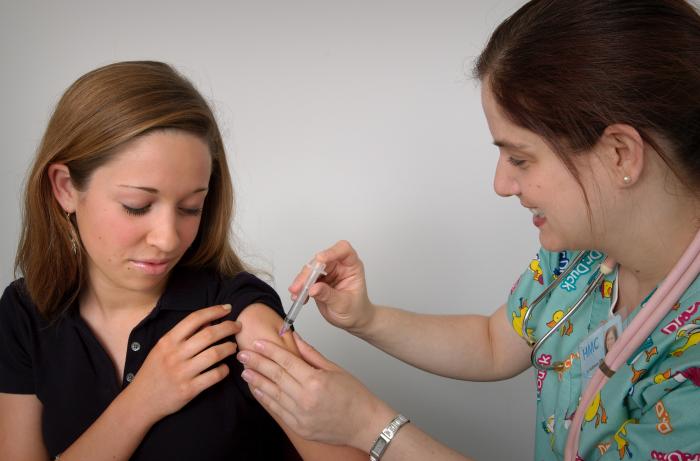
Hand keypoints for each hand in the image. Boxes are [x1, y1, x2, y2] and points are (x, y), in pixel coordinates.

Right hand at [127, 304, 239, 422]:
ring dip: (229, 348)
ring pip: (214, 354)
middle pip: (209, 334)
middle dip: (228, 327)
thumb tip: (210, 321)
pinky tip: (225, 368)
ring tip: (233, 347)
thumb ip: (184, 335)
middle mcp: (175, 355)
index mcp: (167, 341)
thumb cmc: (154, 372)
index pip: (194, 319)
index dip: (214, 311)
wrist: (141, 402)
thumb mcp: (163, 349)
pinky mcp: (189, 390)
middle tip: (238, 326)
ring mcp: (182, 373)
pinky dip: (224, 370)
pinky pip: (214, 376)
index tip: (227, 308)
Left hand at [237, 332, 394, 449]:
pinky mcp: (299, 427)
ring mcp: (300, 415)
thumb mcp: (335, 369)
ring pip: (272, 394)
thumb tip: (295, 338)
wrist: (365, 425)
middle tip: (243, 353)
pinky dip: (265, 399)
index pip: (286, 362)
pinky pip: (277, 410)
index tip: (257, 343)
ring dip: (257, 380)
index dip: (270, 351)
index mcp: (315, 382)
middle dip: (257, 363)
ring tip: (245, 370)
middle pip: (275, 376)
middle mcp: (305, 399)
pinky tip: (258, 389)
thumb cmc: (355, 397)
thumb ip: (311, 354)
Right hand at [290, 240, 373, 332]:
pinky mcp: (317, 280)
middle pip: (321, 261)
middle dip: (309, 272)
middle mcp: (339, 266)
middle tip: (300, 286)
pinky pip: (306, 280)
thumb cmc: (355, 309)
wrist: (352, 319)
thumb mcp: (344, 304)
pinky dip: (300, 288)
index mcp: (352, 266)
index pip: (343, 251)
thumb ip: (328, 295)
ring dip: (301, 281)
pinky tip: (298, 296)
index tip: (320, 259)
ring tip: (297, 294)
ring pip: (310, 270)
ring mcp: (327, 273)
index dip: (331, 252)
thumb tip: (314, 288)